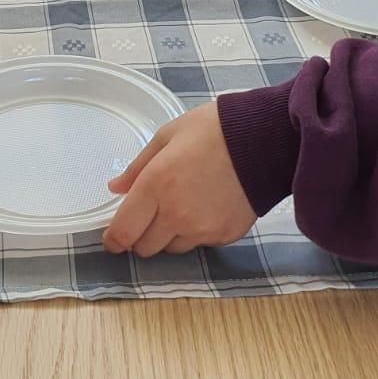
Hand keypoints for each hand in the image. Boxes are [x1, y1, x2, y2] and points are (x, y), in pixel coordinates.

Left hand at [102, 103, 256, 255]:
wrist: (263, 139)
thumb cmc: (213, 129)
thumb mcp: (167, 135)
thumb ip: (138, 166)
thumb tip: (116, 188)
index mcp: (155, 186)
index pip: (124, 232)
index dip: (114, 239)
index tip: (113, 237)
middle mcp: (175, 214)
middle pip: (145, 248)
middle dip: (141, 234)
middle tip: (151, 213)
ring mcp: (202, 229)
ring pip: (172, 249)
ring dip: (169, 235)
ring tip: (183, 206)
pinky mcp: (225, 236)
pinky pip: (200, 244)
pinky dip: (197, 232)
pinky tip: (206, 207)